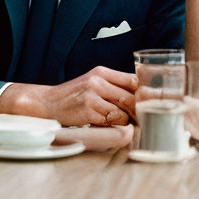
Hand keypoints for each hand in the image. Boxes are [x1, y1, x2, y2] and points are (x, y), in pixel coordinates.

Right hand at [0, 66, 136, 126]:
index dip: (144, 94)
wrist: (47, 102)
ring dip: (126, 121)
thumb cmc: (73, 96)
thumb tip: (140, 98)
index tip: (151, 104)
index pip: (133, 80)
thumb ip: (113, 86)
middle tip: (143, 120)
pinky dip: (114, 126)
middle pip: (131, 97)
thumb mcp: (93, 83)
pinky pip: (111, 121)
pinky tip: (110, 127)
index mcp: (102, 72)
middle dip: (139, 111)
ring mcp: (92, 95)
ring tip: (125, 125)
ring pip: (123, 111)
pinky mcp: (87, 110)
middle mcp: (98, 81)